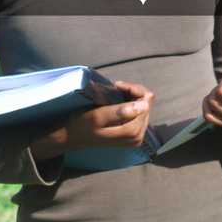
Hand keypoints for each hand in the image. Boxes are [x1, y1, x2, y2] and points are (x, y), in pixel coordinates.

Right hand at [30, 81, 153, 159]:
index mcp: (132, 133)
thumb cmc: (83, 125)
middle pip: (147, 105)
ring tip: (116, 91)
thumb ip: (120, 111)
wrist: (74, 136)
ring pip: (144, 107)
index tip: (117, 84)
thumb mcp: (97, 116)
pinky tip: (119, 99)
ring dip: (131, 96)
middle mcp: (138, 136)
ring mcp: (137, 136)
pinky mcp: (133, 133)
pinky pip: (139, 112)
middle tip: (116, 86)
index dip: (133, 89)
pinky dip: (130, 102)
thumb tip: (144, 105)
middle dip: (133, 92)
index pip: (145, 103)